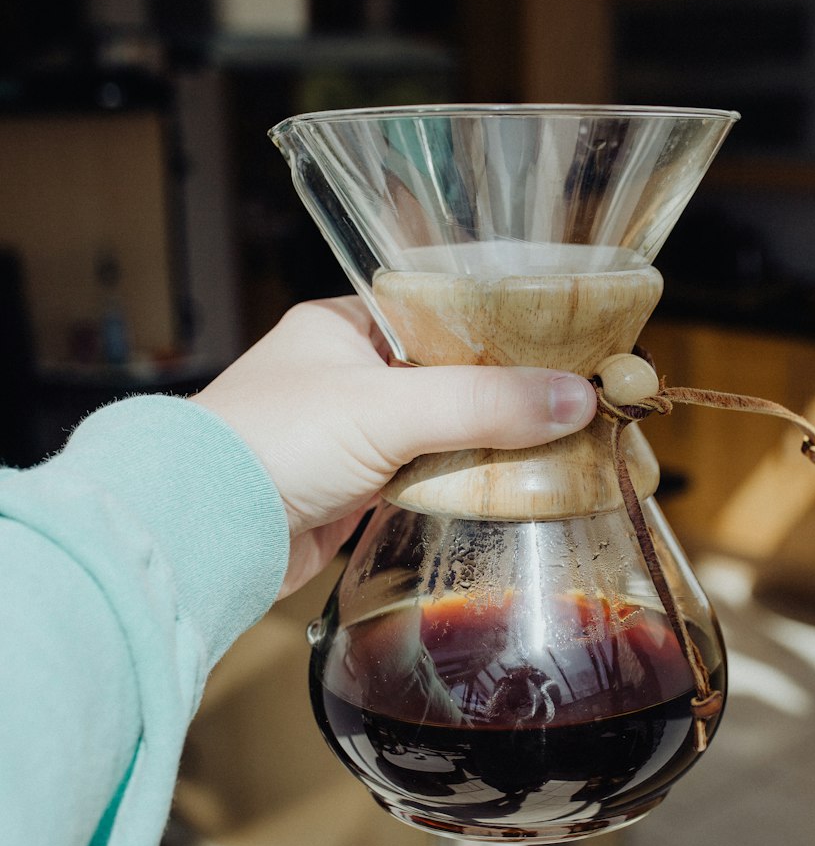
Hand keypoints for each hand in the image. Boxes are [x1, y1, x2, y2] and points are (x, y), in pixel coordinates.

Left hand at [192, 298, 596, 595]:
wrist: (205, 533)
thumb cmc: (272, 441)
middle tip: (568, 402)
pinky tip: (506, 489)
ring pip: (437, 433)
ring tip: (555, 445)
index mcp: (341, 325)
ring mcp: (347, 436)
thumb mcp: (389, 407)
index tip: (557, 345)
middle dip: (499, 396)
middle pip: (443, 378)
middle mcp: (343, 375)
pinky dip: (458, 486)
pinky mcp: (350, 491)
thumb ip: (484, 401)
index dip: (497, 328)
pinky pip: (421, 480)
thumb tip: (577, 398)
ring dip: (482, 446)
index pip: (436, 312)